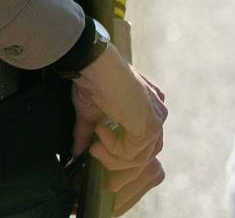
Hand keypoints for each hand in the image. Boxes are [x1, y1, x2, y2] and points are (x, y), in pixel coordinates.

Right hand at [70, 45, 166, 214]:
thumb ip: (87, 133)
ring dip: (112, 159)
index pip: (143, 143)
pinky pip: (133, 154)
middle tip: (100, 172)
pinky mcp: (150, 126)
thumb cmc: (91, 78)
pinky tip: (100, 132)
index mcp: (147, 106)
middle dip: (120, 168)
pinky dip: (113, 150)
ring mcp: (156, 119)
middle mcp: (158, 111)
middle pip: (146, 155)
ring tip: (93, 147)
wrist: (94, 62)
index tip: (102, 165)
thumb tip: (76, 152)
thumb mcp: (89, 111)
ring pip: (139, 159)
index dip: (123, 158)